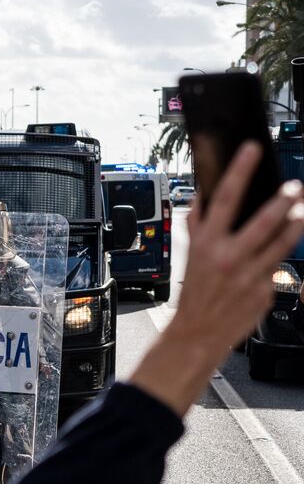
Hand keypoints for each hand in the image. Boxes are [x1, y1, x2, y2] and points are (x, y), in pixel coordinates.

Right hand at [130, 142, 303, 415]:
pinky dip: (281, 257)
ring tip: (301, 213)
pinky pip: (279, 266)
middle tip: (294, 187)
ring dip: (295, 224)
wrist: (198, 332)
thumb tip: (203, 200)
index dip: (241, 171)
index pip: (226, 198)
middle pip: (264, 219)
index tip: (251, 151)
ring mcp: (250, 273)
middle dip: (283, 200)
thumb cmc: (194, 293)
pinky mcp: (266, 289)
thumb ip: (197, 225)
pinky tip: (282, 250)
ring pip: (282, 241)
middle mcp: (229, 256)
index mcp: (207, 243)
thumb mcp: (190, 255)